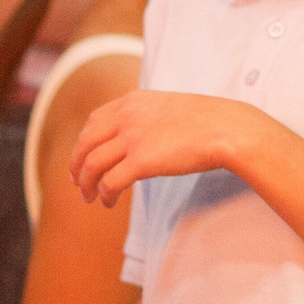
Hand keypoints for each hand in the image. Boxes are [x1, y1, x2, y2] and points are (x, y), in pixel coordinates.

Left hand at [67, 91, 259, 209]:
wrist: (227, 128)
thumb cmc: (208, 121)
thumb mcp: (169, 107)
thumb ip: (148, 117)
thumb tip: (138, 139)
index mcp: (133, 101)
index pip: (94, 120)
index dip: (83, 142)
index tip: (82, 158)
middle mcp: (127, 116)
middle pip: (85, 143)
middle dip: (76, 165)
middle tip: (77, 182)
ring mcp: (132, 138)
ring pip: (92, 165)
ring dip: (86, 184)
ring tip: (90, 197)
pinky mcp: (141, 161)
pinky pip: (110, 182)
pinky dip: (105, 195)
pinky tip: (109, 202)